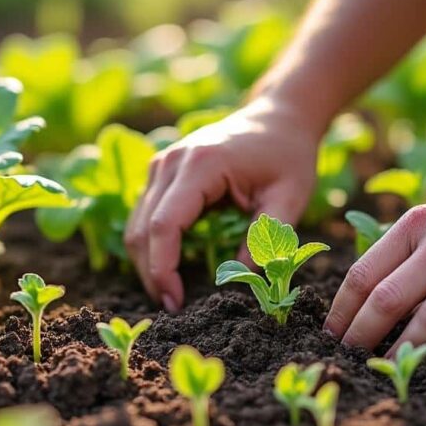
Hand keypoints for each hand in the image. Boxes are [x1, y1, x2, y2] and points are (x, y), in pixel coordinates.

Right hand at [126, 97, 320, 310]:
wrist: (277, 117)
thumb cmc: (287, 156)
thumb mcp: (290, 198)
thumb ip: (266, 239)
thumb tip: (239, 281)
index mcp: (201, 164)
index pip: (163, 225)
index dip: (162, 268)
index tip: (175, 302)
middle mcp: (171, 161)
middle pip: (141, 228)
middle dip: (151, 273)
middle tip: (172, 307)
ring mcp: (161, 163)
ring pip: (136, 223)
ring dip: (147, 262)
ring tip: (170, 292)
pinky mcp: (161, 171)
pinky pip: (144, 214)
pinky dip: (151, 244)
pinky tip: (170, 267)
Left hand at [323, 171, 425, 353]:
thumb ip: (406, 249)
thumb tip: (362, 296)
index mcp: (416, 224)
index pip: (363, 273)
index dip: (342, 310)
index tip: (329, 337)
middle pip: (387, 299)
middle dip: (361, 337)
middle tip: (349, 362)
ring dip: (403, 352)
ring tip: (387, 372)